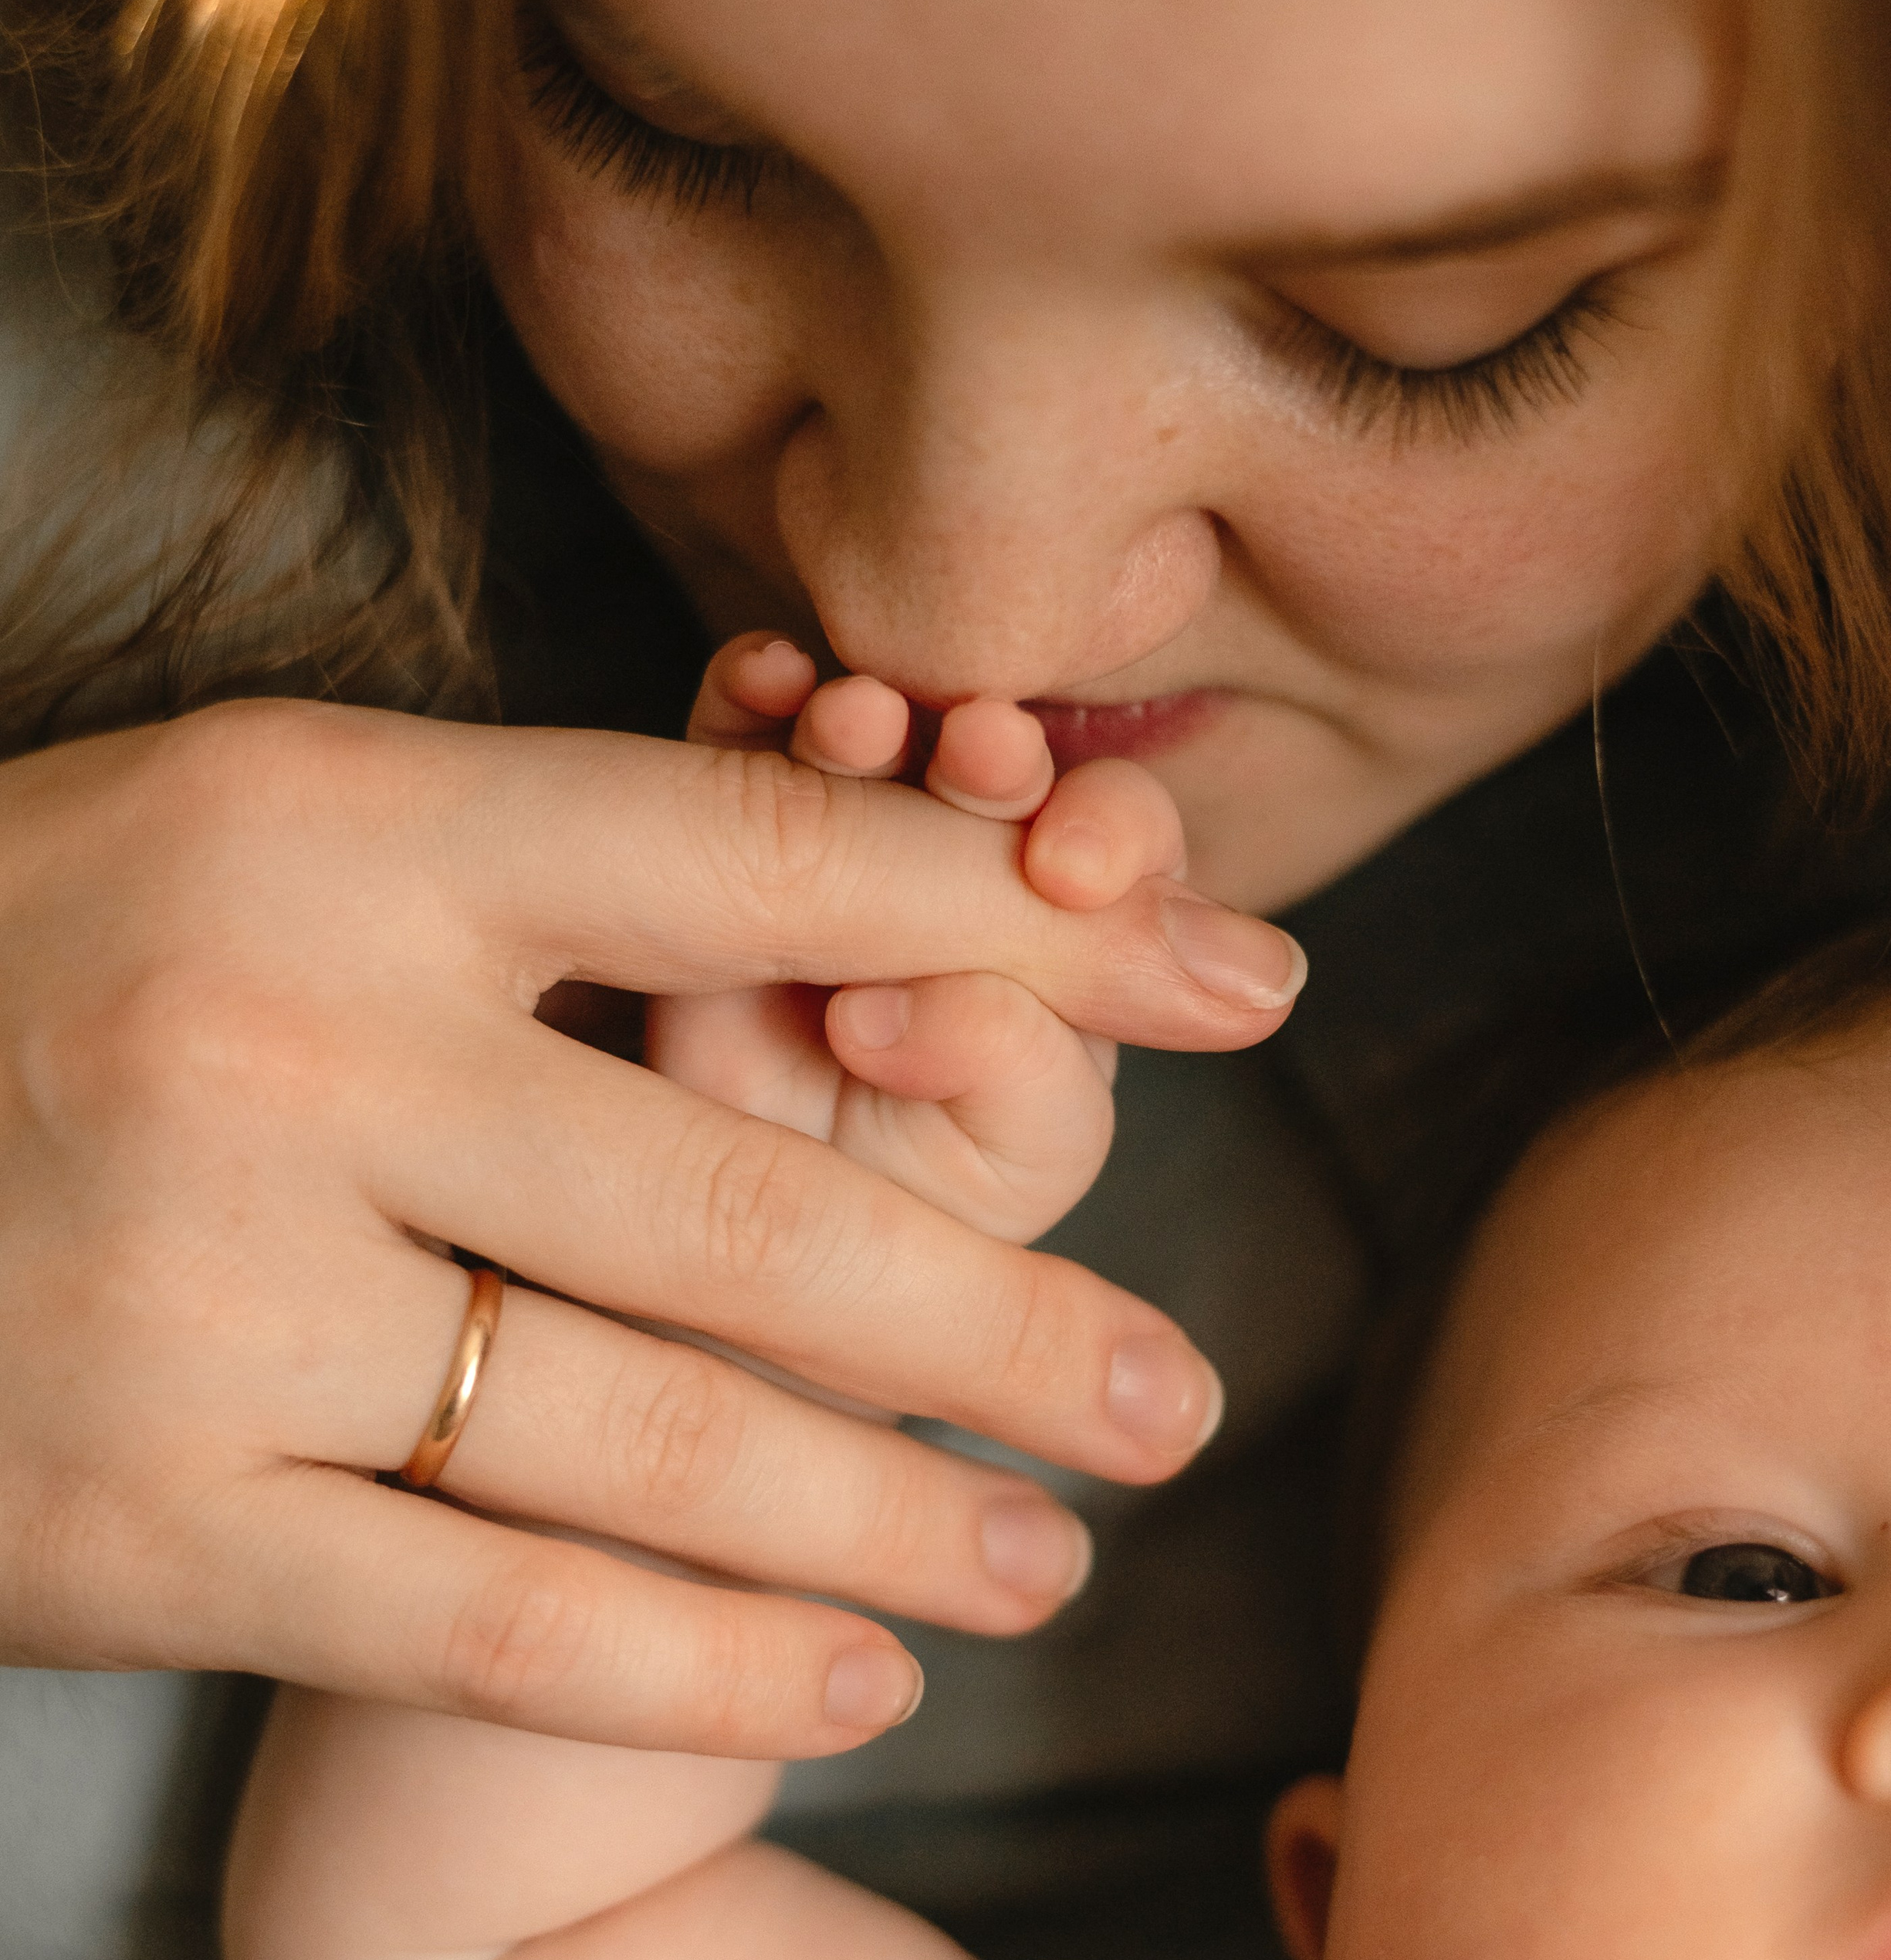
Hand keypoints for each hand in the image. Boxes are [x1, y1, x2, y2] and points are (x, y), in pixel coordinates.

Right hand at [0, 703, 1303, 1756]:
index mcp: (345, 833)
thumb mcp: (281, 831)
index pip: (769, 867)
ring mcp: (203, 1305)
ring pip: (647, 1438)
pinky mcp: (135, 1529)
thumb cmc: (50, 956)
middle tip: (1180, 1392)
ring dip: (891, 1517)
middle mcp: (285, 1054)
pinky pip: (486, 1621)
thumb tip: (918, 915)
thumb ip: (566, 875)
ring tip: (1051, 1557)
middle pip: (746, 1201)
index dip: (1035, 929)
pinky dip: (702, 1667)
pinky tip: (857, 1680)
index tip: (1237, 982)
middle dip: (1004, 1318)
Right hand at [656, 639, 1188, 1242]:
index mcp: (1076, 989)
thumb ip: (1021, 1066)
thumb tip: (981, 981)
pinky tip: (760, 678)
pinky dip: (753, 703)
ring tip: (853, 720)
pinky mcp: (719, 845)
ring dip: (876, 725)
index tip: (1066, 865)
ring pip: (884, 756)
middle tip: (987, 748)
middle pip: (1015, 795)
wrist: (696, 1281)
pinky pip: (745, 752)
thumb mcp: (982, 1166)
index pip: (1126, 886)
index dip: (1115, 854)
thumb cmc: (875, 1262)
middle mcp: (970, 910)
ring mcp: (847, 869)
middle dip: (1003, 769)